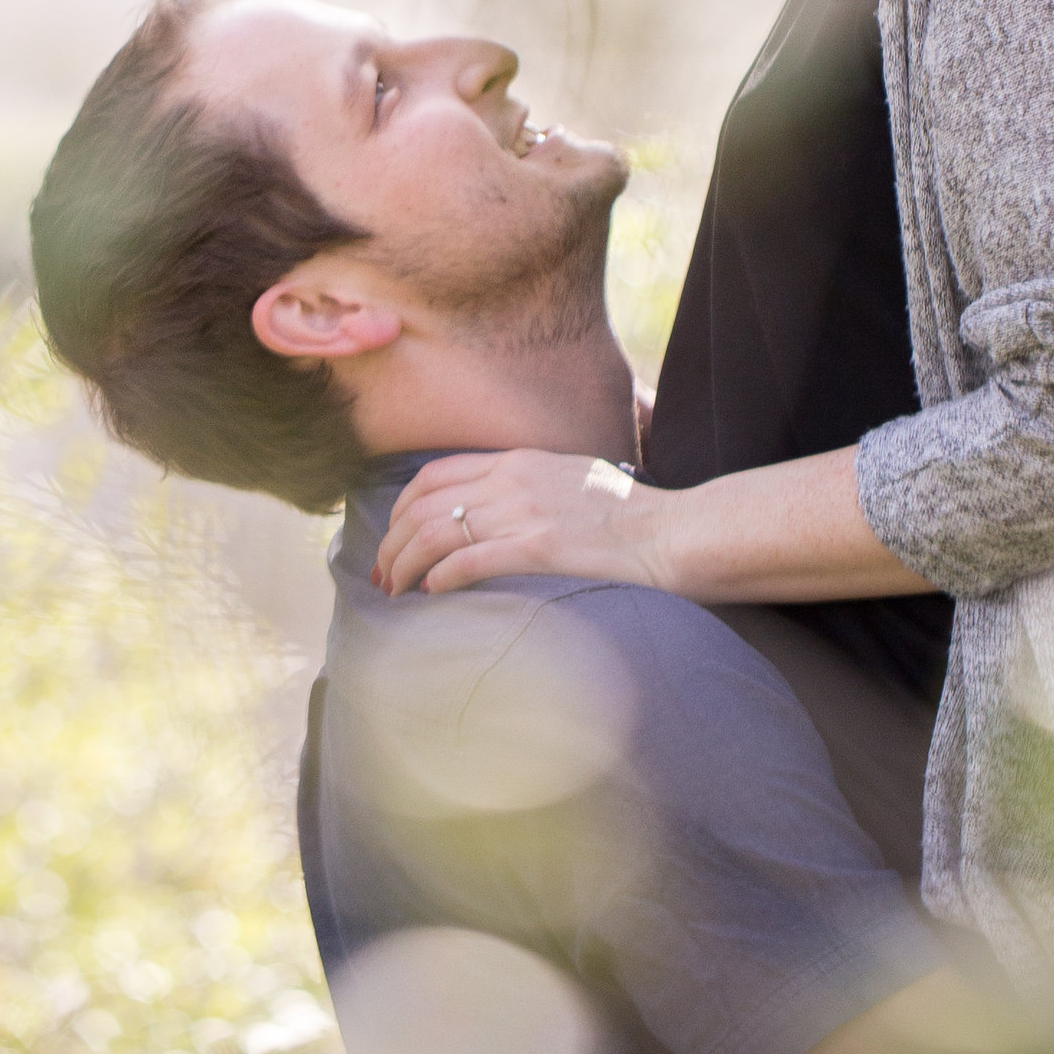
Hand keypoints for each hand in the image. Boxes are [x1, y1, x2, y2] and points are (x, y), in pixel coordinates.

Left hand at [374, 449, 672, 596]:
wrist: (674, 531)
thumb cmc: (630, 515)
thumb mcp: (571, 481)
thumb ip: (528, 489)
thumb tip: (493, 515)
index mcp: (519, 460)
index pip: (434, 475)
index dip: (400, 509)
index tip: (390, 538)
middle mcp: (513, 479)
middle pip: (424, 505)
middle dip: (391, 541)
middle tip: (380, 575)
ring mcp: (525, 512)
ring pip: (436, 533)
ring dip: (405, 564)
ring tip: (394, 591)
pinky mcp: (539, 547)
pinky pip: (469, 560)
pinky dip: (440, 577)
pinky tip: (431, 593)